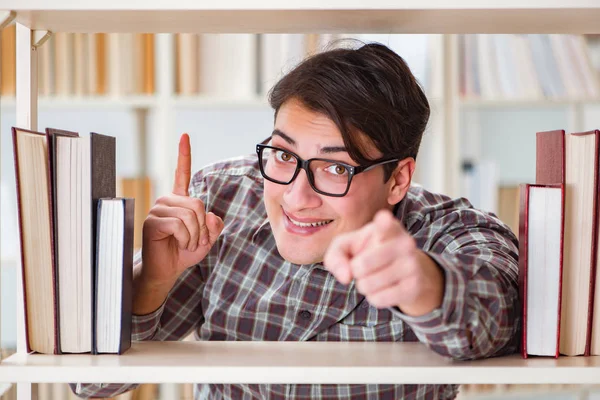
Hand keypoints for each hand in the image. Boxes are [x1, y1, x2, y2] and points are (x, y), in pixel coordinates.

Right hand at [141, 133, 223, 286]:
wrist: (166, 270)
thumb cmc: (184, 251)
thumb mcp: (207, 238)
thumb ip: (215, 225)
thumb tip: (211, 215)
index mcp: (180, 200)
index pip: (182, 173)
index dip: (184, 154)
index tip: (185, 135)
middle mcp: (168, 200)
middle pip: (197, 204)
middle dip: (203, 227)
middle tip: (196, 240)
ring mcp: (158, 209)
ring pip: (190, 216)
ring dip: (195, 235)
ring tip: (186, 244)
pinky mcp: (152, 221)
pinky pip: (179, 225)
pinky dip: (185, 239)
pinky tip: (178, 244)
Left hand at [323, 209, 443, 315]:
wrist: (402, 273)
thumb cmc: (368, 253)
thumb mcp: (347, 246)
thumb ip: (336, 255)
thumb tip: (346, 276)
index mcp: (388, 227)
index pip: (385, 222)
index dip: (382, 221)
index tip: (383, 218)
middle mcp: (404, 242)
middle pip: (361, 265)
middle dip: (355, 271)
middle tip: (364, 266)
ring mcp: (412, 265)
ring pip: (367, 284)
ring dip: (363, 285)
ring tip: (375, 276)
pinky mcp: (414, 287)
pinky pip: (377, 299)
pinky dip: (373, 297)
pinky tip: (383, 288)